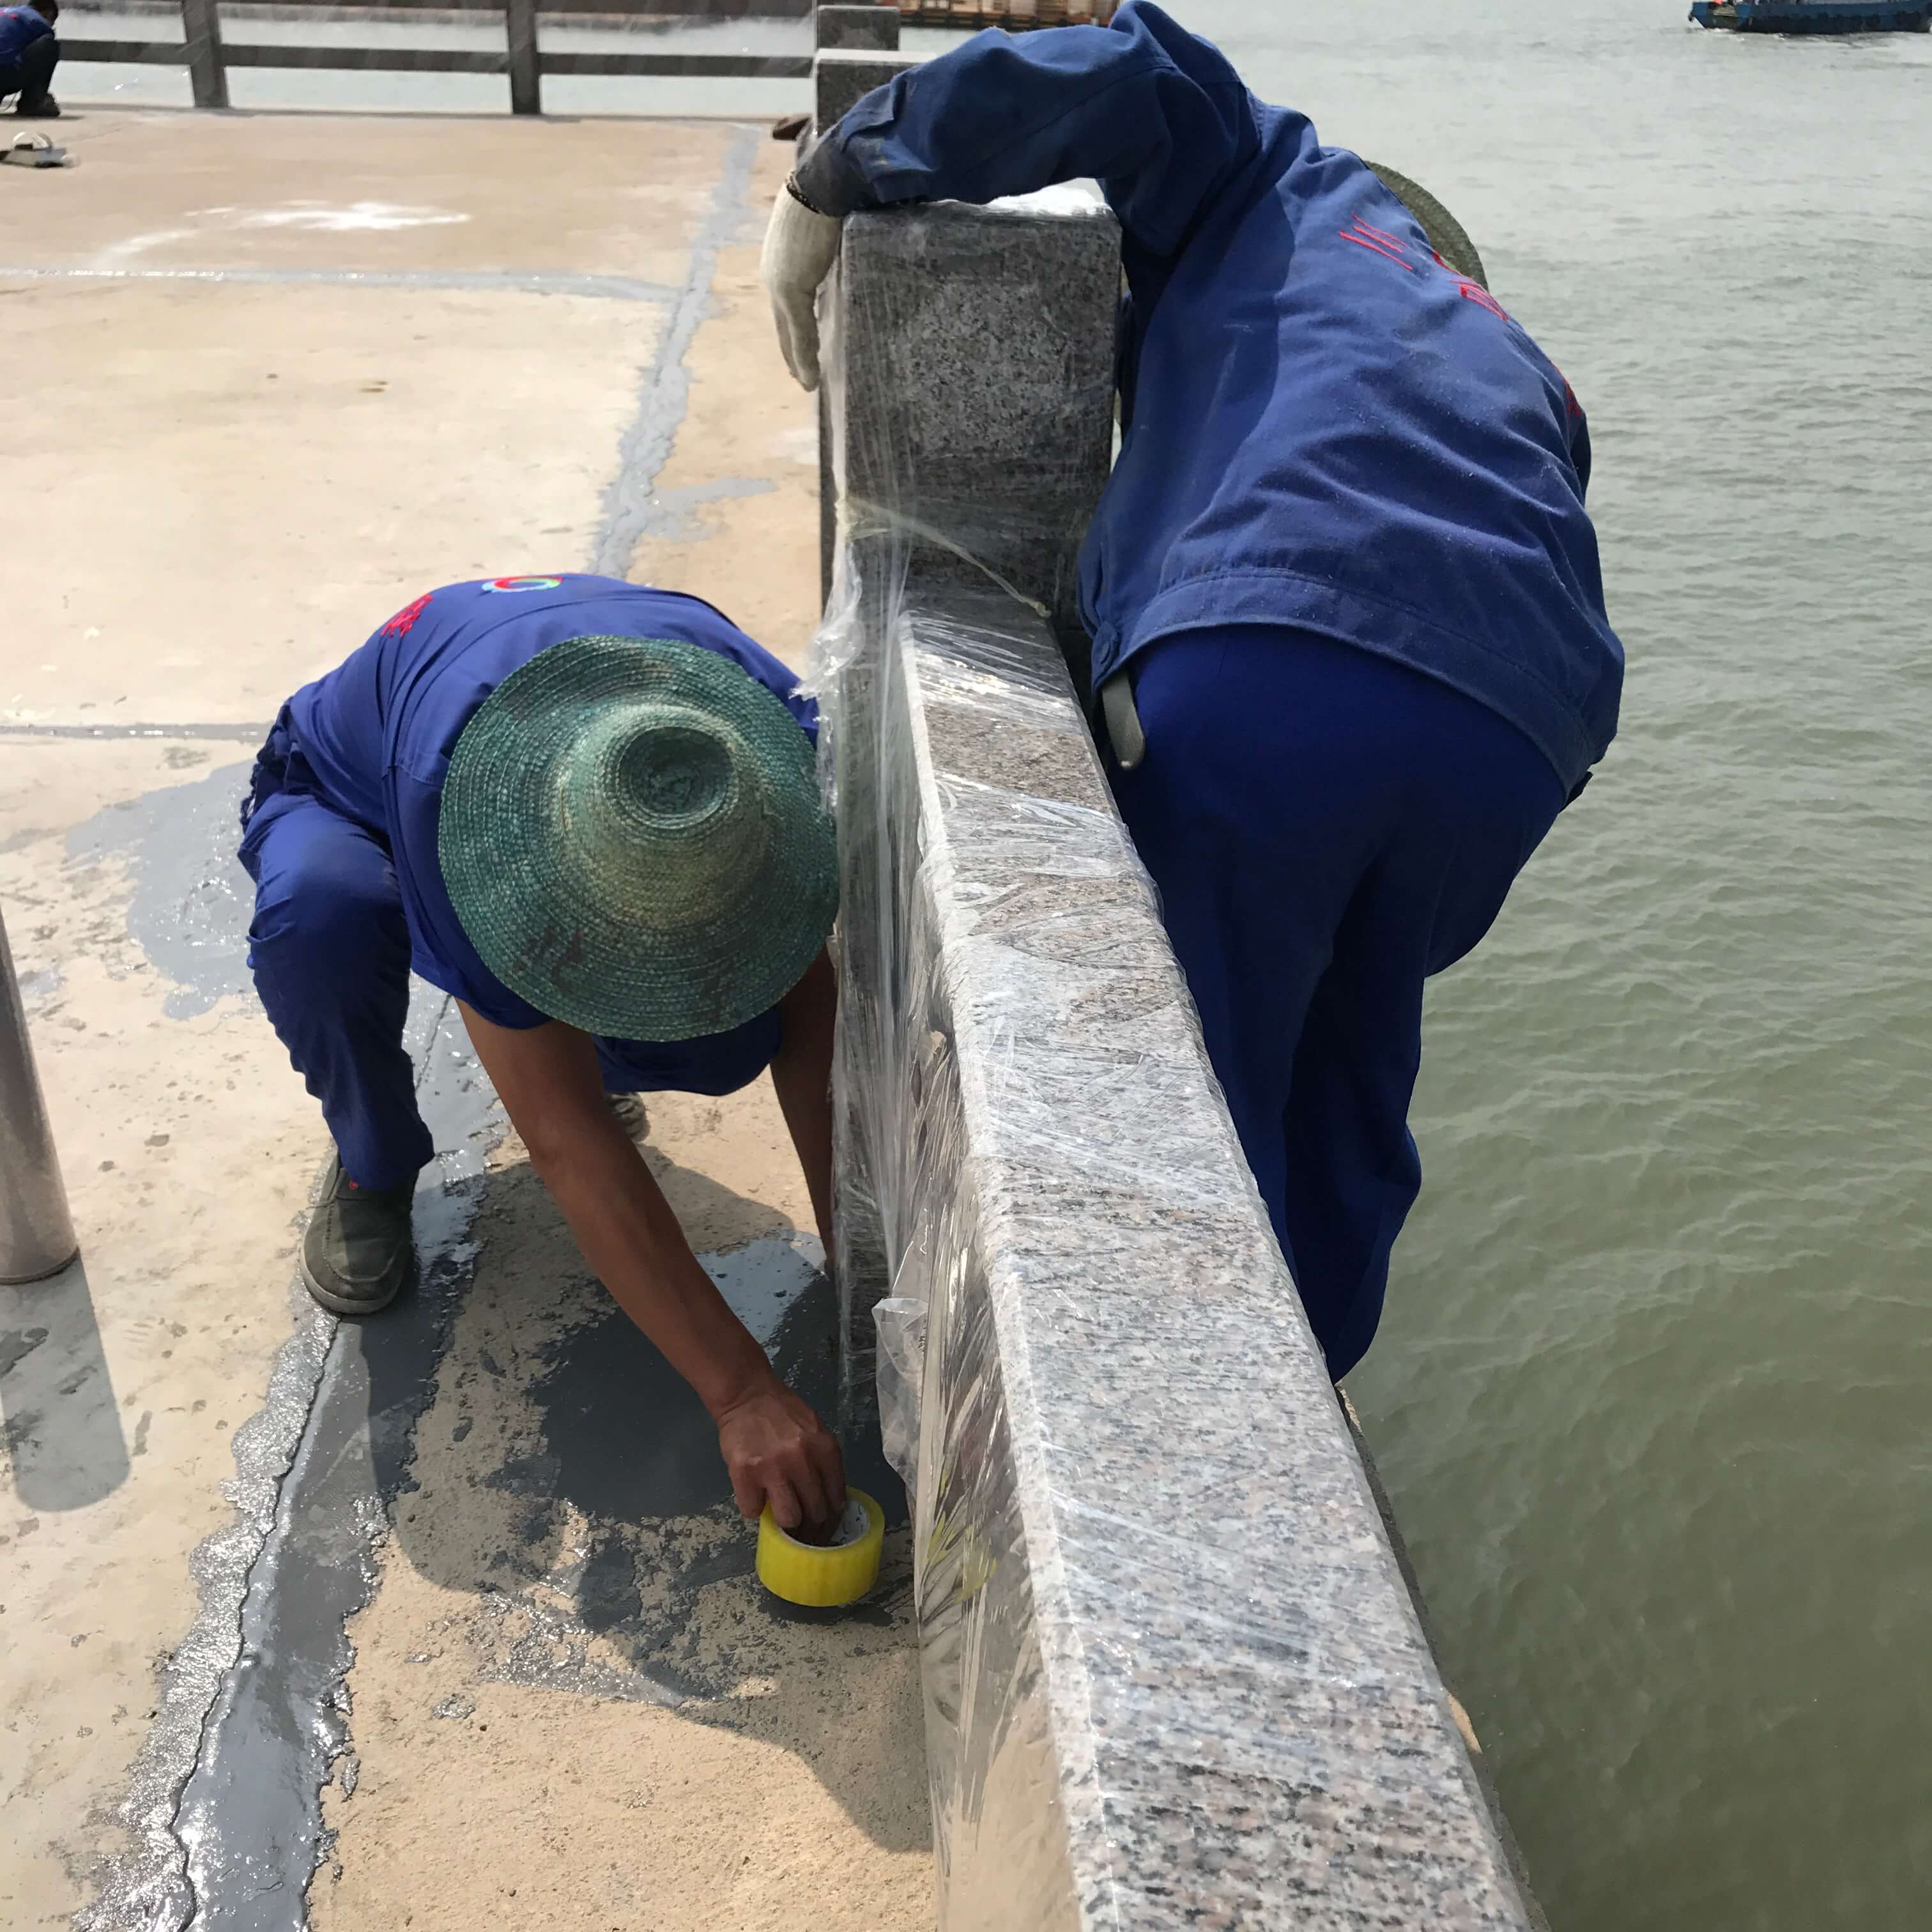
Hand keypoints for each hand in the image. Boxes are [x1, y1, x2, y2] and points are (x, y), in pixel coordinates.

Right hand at [715, 1377, 847, 1535]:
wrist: (747, 1395)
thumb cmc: (783, 1414)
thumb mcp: (815, 1433)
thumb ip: (823, 1464)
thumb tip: (829, 1502)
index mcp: (826, 1449)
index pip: (837, 1500)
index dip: (831, 1520)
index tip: (824, 1527)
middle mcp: (803, 1460)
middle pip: (815, 1514)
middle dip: (809, 1526)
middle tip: (801, 1527)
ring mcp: (773, 1468)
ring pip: (788, 1519)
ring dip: (783, 1520)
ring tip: (777, 1507)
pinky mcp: (745, 1473)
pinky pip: (753, 1511)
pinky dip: (754, 1506)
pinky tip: (754, 1493)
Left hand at [760, 181, 843, 391]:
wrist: (824, 185)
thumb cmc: (828, 198)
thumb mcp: (823, 231)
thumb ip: (824, 252)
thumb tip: (838, 258)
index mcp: (780, 262)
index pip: (786, 305)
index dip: (793, 328)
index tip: (799, 349)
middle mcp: (774, 276)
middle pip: (783, 324)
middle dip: (792, 351)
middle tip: (802, 376)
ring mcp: (780, 285)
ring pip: (789, 334)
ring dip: (798, 362)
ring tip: (806, 384)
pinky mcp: (791, 291)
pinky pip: (799, 333)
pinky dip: (805, 358)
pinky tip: (810, 379)